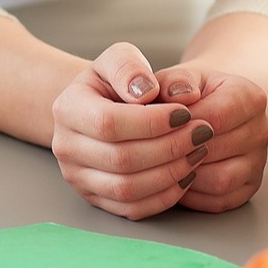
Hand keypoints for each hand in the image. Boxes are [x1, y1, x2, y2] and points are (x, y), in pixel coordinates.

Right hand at [51, 44, 213, 219]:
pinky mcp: (95, 198)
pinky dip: (165, 196)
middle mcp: (65, 147)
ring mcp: (78, 177)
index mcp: (67, 109)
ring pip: (127, 189)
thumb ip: (129, 67)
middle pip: (121, 159)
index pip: (109, 122)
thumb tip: (146, 92)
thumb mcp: (119, 59)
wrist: (99, 109)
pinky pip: (132, 209)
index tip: (187, 113)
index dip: (152, 122)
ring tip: (198, 153)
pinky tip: (186, 174)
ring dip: (170, 173)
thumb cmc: (114, 83)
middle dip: (170, 148)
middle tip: (202, 134)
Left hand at [154, 64, 267, 212]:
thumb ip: (174, 81)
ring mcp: (258, 161)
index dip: (181, 125)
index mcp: (250, 97)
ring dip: (187, 176)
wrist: (204, 108)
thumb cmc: (188, 94)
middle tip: (154, 148)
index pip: (216, 117)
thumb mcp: (178, 78)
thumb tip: (180, 96)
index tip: (157, 126)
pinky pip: (220, 200)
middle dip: (180, 151)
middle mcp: (261, 130)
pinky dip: (194, 195)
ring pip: (221, 180)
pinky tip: (175, 179)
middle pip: (217, 151)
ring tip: (164, 164)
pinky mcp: (249, 186)